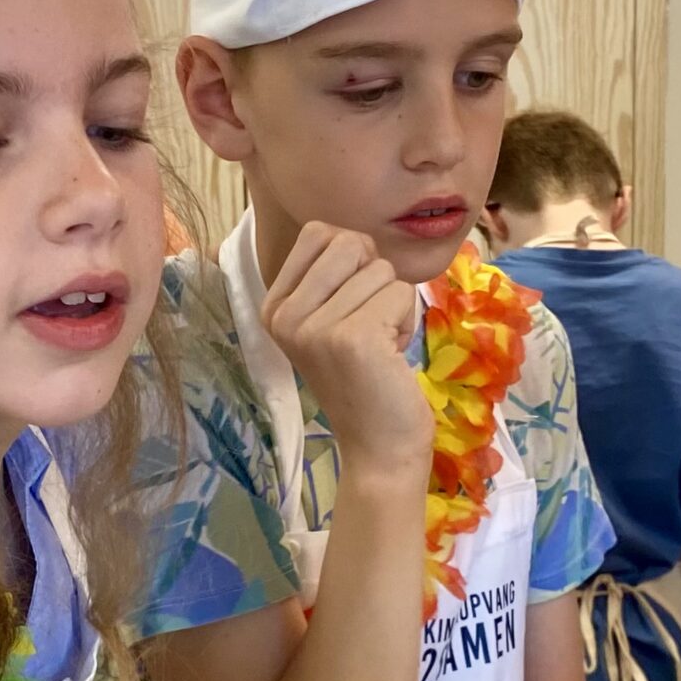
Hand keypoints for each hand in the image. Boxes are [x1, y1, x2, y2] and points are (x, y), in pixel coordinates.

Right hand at [261, 221, 430, 479]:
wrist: (378, 447)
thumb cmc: (365, 379)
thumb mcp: (331, 320)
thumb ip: (333, 275)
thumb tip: (357, 236)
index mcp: (274, 307)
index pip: (319, 232)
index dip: (354, 258)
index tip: (352, 304)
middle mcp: (285, 315)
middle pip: (350, 243)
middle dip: (376, 280)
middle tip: (369, 327)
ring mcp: (315, 327)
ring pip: (382, 270)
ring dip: (393, 307)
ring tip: (379, 347)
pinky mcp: (352, 338)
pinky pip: (401, 292)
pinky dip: (406, 322)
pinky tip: (389, 357)